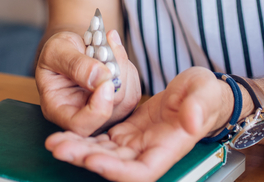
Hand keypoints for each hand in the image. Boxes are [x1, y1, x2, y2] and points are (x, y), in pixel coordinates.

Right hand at [36, 28, 140, 135]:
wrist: (69, 50)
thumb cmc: (58, 52)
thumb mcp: (57, 51)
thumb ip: (76, 64)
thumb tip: (104, 77)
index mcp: (58, 110)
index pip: (80, 125)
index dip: (97, 109)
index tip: (106, 81)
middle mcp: (82, 118)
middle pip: (110, 111)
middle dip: (114, 75)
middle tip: (106, 45)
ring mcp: (103, 114)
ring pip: (126, 100)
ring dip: (122, 68)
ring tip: (108, 46)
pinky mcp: (119, 105)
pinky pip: (133, 91)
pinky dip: (128, 70)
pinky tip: (114, 55)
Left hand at [45, 67, 231, 181]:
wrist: (202, 91)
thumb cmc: (208, 95)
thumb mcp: (205, 94)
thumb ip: (198, 108)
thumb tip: (190, 121)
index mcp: (168, 148)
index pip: (140, 172)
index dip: (116, 170)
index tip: (93, 159)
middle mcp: (149, 152)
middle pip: (114, 165)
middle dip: (85, 158)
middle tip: (59, 146)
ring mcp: (137, 143)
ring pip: (104, 153)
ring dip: (79, 149)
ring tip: (55, 141)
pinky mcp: (129, 132)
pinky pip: (104, 140)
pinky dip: (86, 137)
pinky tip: (67, 132)